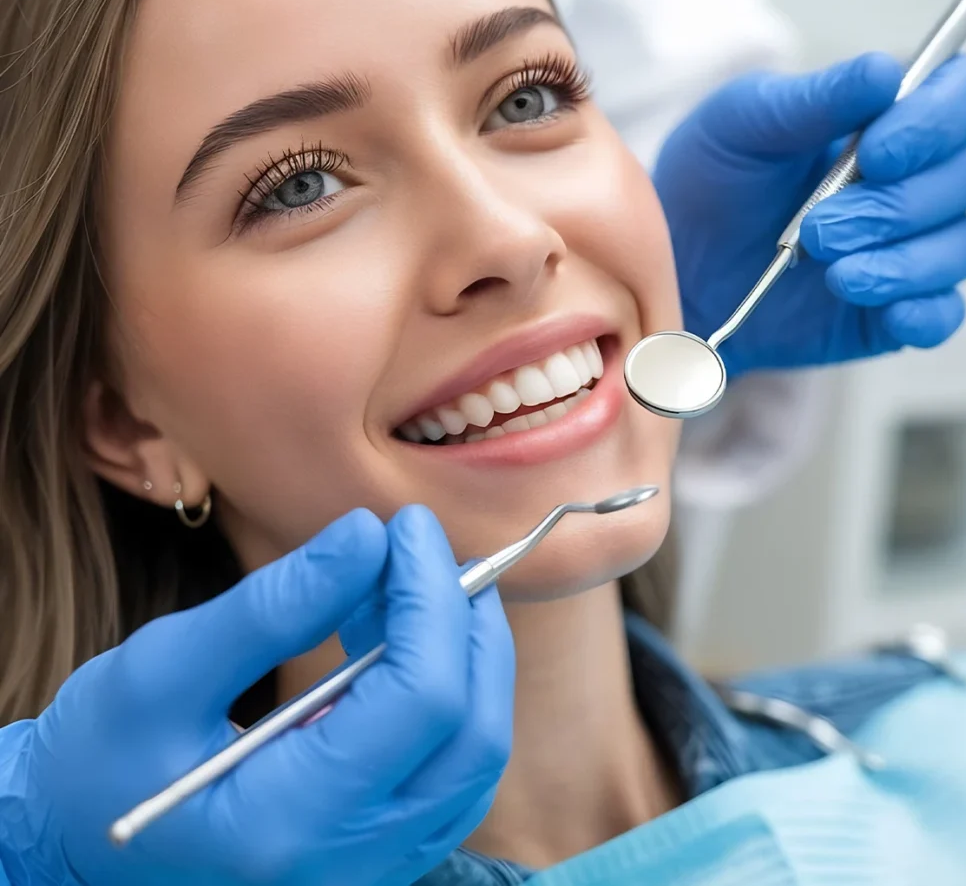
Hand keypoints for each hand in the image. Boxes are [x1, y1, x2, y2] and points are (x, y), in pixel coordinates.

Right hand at [0, 506, 512, 885]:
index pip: (421, 700)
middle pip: (473, 734)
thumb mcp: (166, 667)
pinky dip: (452, 696)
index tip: (408, 527)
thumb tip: (368, 536)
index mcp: (291, 821)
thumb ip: (273, 605)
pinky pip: (453, 775)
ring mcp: (372, 869)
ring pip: (475, 758)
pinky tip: (409, 641)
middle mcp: (351, 863)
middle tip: (425, 549)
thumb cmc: (102, 755)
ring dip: (468, 657)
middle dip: (466, 623)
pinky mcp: (377, 854)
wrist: (77, 841)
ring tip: (415, 585)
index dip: (431, 598)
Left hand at [654, 52, 965, 374]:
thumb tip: (885, 73)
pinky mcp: (889, 311)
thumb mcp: (740, 125)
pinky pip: (940, 315)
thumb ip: (811, 99)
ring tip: (828, 268)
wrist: (675, 270)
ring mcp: (906, 249)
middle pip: (965, 177)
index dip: (940, 119)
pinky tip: (867, 301)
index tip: (877, 150)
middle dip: (893, 205)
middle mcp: (911, 181)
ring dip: (896, 259)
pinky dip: (918, 312)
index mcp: (886, 119)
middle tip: (816, 227)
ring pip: (956, 248)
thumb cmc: (708, 183)